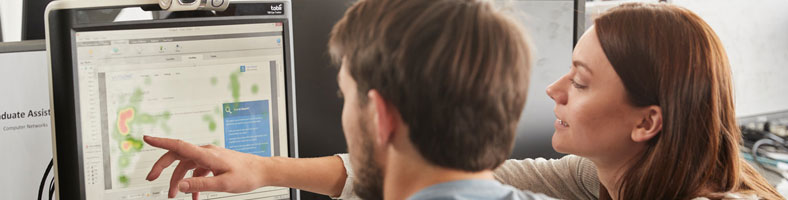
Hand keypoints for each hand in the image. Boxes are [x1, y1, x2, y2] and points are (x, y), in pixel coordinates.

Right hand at [143, 135, 265, 199]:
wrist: (263, 170)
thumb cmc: (247, 175)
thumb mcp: (223, 183)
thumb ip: (201, 184)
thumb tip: (180, 186)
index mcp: (207, 154)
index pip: (179, 145)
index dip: (160, 142)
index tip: (146, 138)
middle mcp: (206, 152)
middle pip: (177, 156)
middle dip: (162, 167)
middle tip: (151, 179)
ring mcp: (209, 156)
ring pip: (186, 166)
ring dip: (179, 181)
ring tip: (174, 196)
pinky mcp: (214, 162)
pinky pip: (197, 170)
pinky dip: (193, 182)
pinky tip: (194, 196)